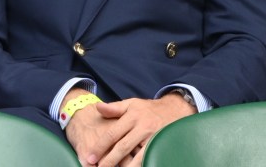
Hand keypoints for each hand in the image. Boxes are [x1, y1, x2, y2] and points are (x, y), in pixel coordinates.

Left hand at [67, 93, 194, 166]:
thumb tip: (97, 107)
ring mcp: (153, 138)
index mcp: (133, 116)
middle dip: (108, 161)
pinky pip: (148, 158)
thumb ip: (114, 108)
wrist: (175, 109)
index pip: (113, 133)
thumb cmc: (149, 109)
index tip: (90, 157)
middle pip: (123, 147)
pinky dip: (139, 165)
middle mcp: (143, 127)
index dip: (100, 146)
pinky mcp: (161, 145)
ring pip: (136, 157)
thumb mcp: (132, 104)